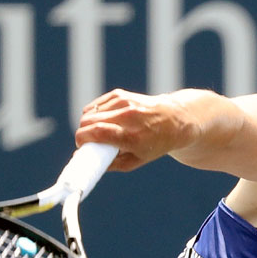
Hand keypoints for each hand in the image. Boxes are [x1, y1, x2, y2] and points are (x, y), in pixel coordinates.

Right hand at [73, 89, 198, 172]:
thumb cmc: (154, 144)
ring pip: (89, 112)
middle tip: (88, 142)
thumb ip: (109, 163)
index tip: (80, 146)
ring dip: (87, 124)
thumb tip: (83, 158)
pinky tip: (101, 121)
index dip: (82, 139)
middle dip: (83, 133)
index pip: (97, 133)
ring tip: (97, 133)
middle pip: (88, 121)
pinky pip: (96, 105)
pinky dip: (94, 114)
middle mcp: (128, 117)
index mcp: (132, 137)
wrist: (175, 120)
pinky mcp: (120, 94)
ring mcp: (124, 102)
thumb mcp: (135, 161)